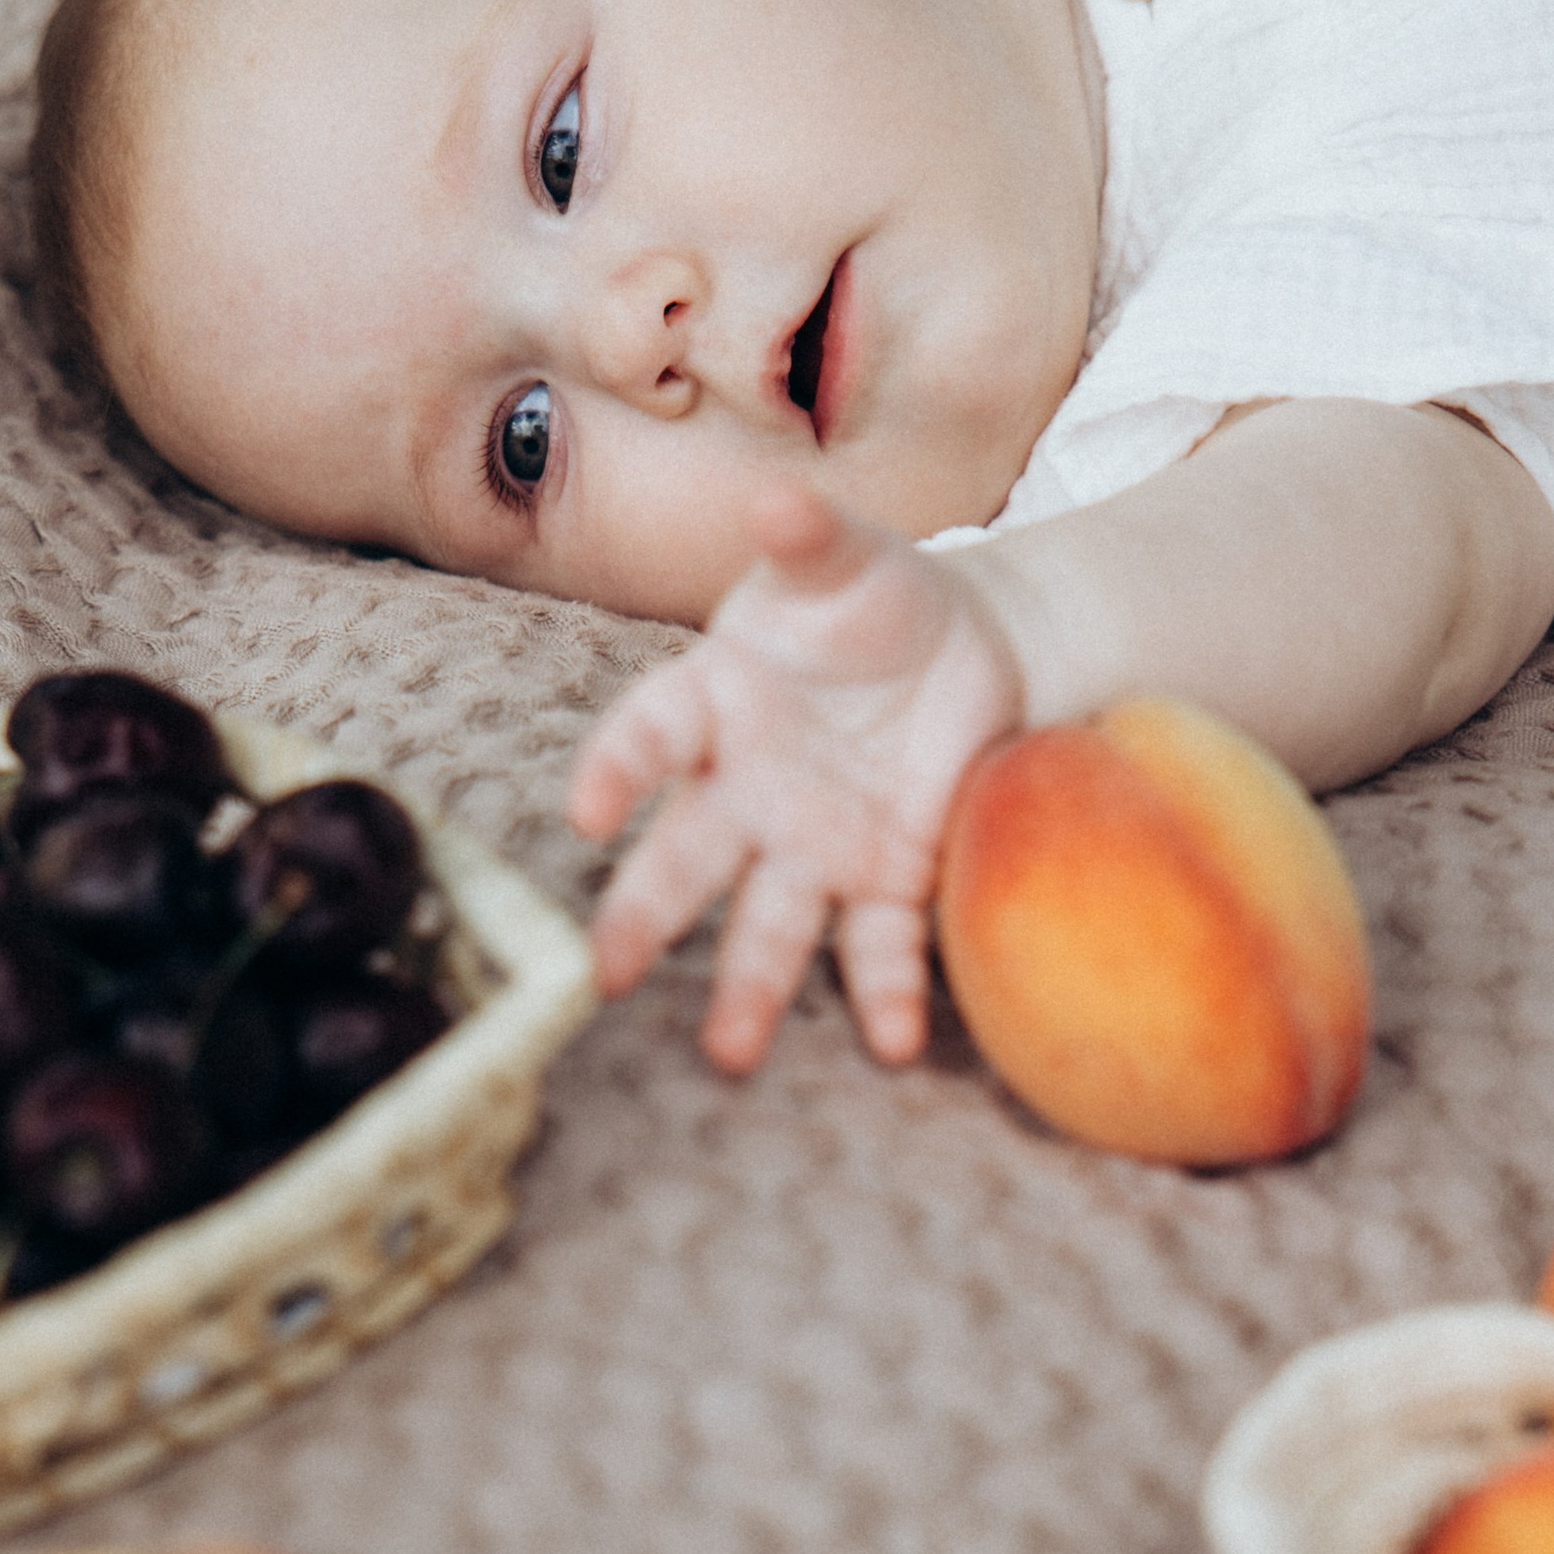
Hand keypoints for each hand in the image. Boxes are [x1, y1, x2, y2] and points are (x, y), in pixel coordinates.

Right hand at [565, 484, 1022, 1076]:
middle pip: (687, 857)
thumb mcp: (849, 558)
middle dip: (646, 915)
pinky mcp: (885, 879)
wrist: (965, 650)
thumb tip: (778, 500)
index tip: (588, 812)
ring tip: (731, 1053)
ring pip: (769, 923)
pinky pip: (878, 942)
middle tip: (607, 974)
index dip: (619, 769)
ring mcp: (810, 844)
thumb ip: (811, 537)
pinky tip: (891, 1043)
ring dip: (749, 988)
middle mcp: (744, 789)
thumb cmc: (872, 597)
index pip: (652, 734)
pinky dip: (884, 992)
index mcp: (714, 700)